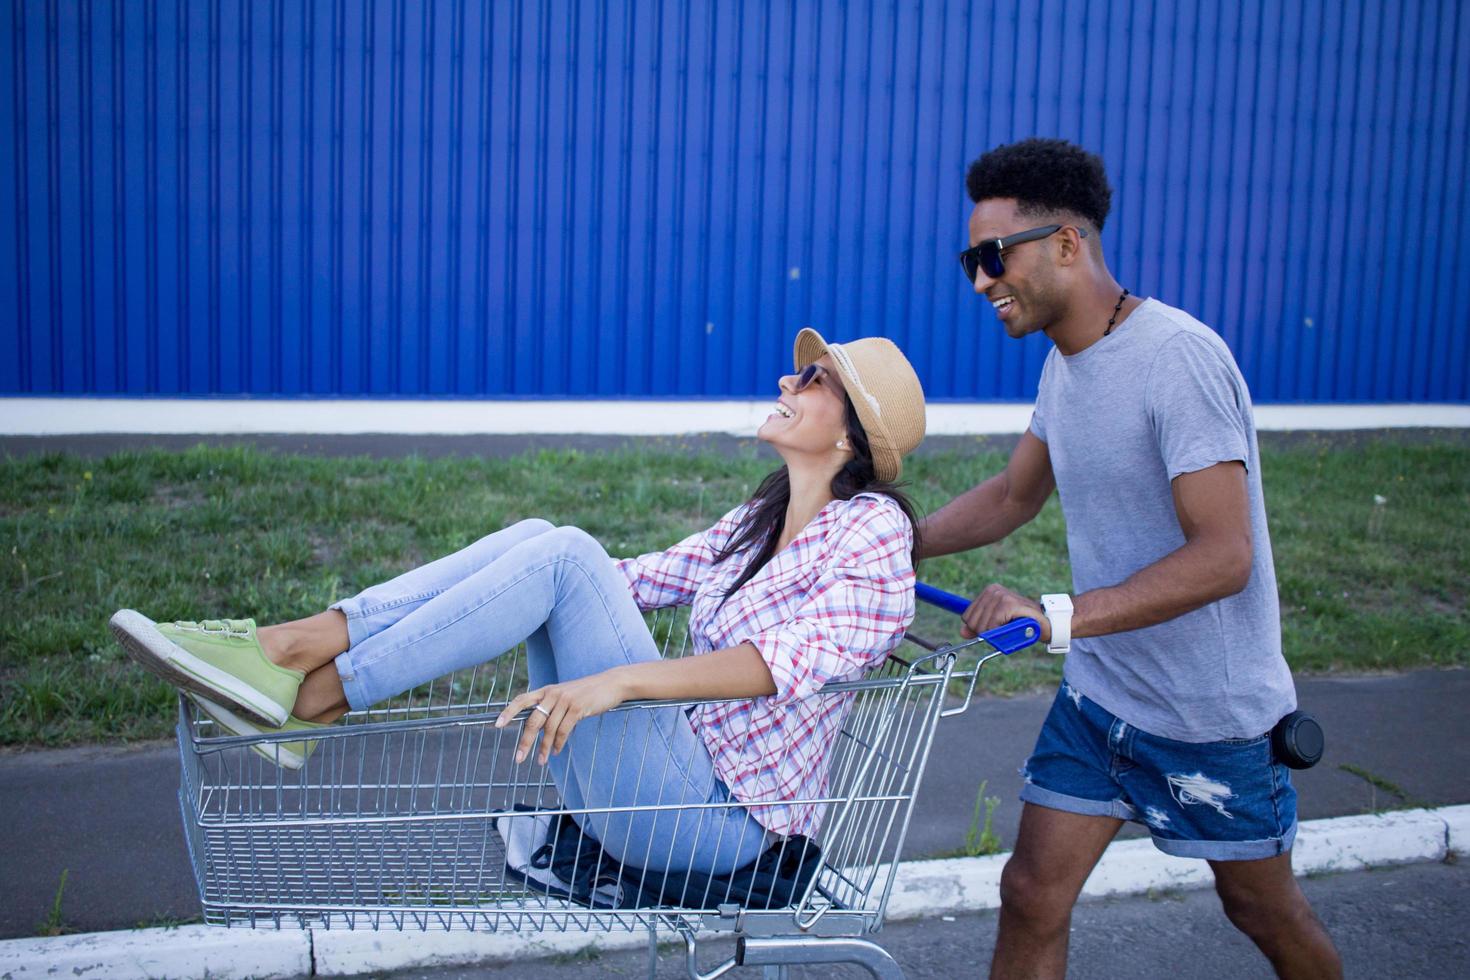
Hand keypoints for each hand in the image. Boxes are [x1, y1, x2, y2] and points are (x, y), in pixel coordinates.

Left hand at [495, 670, 628, 764]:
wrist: (611, 683)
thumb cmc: (588, 692)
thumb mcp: (566, 695)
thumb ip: (552, 706)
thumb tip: (539, 727)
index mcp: (547, 690)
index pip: (522, 699)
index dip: (508, 712)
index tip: (497, 725)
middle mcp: (553, 694)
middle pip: (533, 721)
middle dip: (525, 741)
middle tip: (519, 758)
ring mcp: (566, 700)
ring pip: (549, 729)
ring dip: (544, 748)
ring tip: (541, 761)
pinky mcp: (578, 708)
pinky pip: (564, 730)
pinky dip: (559, 744)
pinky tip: (557, 751)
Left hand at [960, 584, 1050, 642]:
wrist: (1044, 624)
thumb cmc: (1020, 623)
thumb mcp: (996, 624)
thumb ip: (978, 627)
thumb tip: (963, 632)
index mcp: (989, 592)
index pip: (967, 616)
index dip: (977, 628)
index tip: (994, 628)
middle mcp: (993, 590)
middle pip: (973, 622)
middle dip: (986, 632)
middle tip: (1003, 629)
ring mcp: (1001, 595)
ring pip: (982, 626)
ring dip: (995, 634)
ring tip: (1009, 628)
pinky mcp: (1008, 603)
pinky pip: (993, 626)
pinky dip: (1000, 633)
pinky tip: (1012, 627)